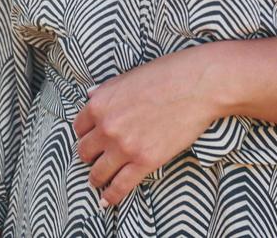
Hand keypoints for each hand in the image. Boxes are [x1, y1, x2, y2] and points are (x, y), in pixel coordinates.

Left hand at [72, 45, 221, 207]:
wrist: (196, 86)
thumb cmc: (166, 75)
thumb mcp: (127, 78)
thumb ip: (106, 91)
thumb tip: (90, 96)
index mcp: (99, 104)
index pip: (79, 128)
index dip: (85, 135)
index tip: (90, 140)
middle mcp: (106, 127)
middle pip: (84, 151)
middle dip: (89, 156)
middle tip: (95, 159)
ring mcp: (124, 146)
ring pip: (98, 172)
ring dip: (96, 178)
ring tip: (98, 181)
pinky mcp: (145, 161)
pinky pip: (120, 186)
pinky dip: (111, 196)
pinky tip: (106, 201)